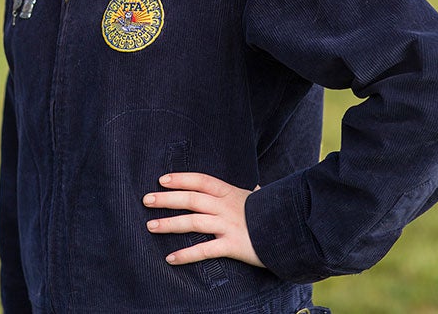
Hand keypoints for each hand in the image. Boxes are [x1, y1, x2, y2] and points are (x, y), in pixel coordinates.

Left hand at [142, 172, 262, 266]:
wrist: (291, 229)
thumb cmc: (273, 213)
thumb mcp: (261, 198)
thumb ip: (254, 192)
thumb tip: (258, 186)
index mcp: (229, 192)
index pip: (200, 180)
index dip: (180, 178)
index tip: (162, 179)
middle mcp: (225, 206)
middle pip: (191, 199)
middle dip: (167, 199)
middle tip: (146, 199)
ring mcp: (228, 225)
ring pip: (193, 222)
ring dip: (169, 224)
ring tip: (150, 226)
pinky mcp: (232, 245)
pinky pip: (204, 250)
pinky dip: (186, 254)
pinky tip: (170, 258)